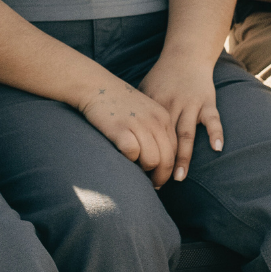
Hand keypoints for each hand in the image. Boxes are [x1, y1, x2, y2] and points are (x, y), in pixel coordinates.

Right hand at [76, 69, 181, 184]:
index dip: (168, 170)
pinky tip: (121, 157)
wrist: (95, 86)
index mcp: (164, 118)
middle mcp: (156, 121)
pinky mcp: (122, 129)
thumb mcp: (145, 113)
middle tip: (151, 185)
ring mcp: (139, 124)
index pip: (175, 152)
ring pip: (152, 161)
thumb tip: (158, 161)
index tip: (158, 178)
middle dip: (160, 178)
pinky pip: (133, 154)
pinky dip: (128, 160)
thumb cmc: (117, 104)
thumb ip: (154, 132)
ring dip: (143, 170)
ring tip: (134, 169)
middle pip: (167, 160)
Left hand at [138, 58, 226, 182]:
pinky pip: (212, 120)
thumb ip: (136, 111)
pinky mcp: (207, 102)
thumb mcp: (144, 90)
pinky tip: (217, 149)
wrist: (186, 55)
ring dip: (183, 157)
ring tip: (179, 177)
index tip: (139, 175)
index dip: (144, 155)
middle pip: (166, 139)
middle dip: (161, 163)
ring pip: (186, 134)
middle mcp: (172, 105)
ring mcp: (191, 104)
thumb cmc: (162, 76)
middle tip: (157, 185)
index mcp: (154, 105)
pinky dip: (215, 133)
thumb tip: (122, 136)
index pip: (148, 135)